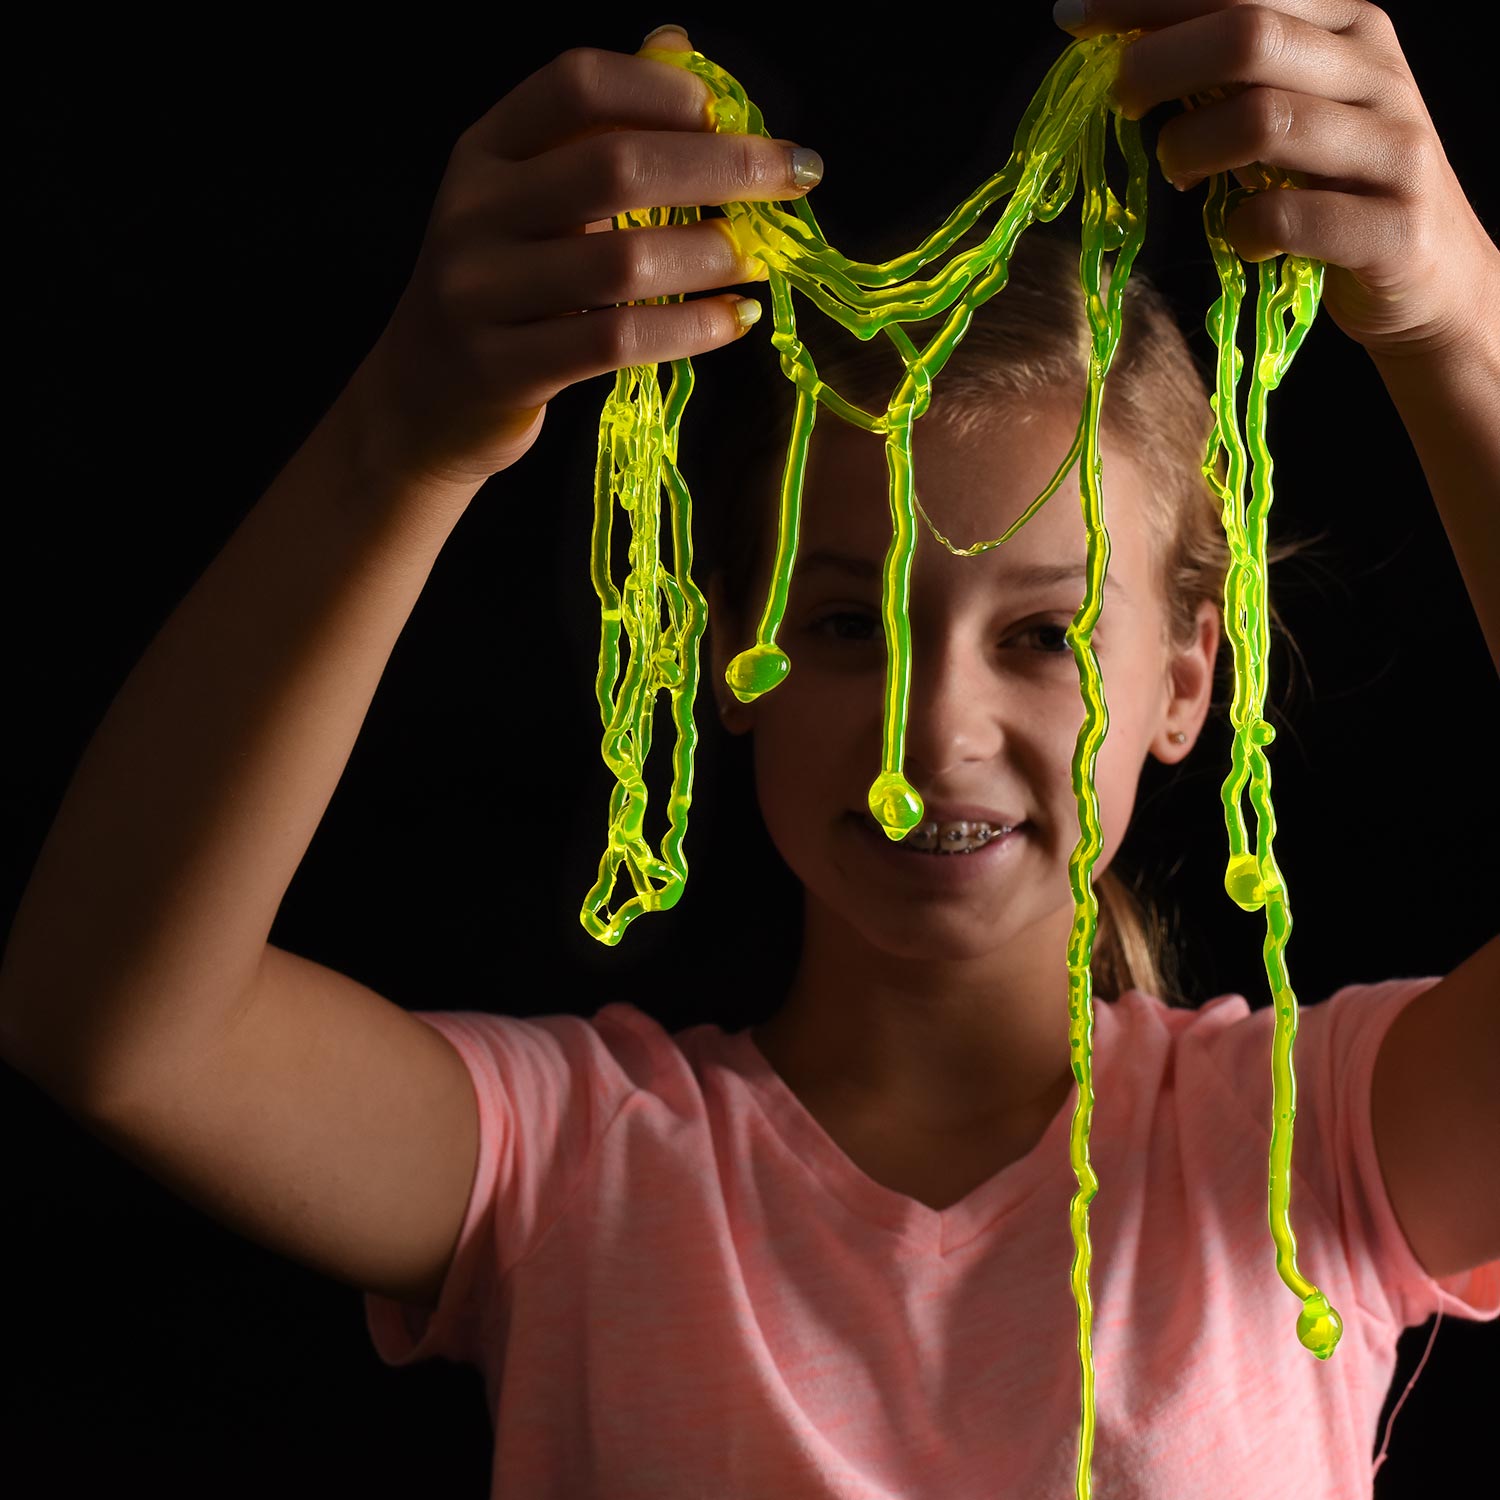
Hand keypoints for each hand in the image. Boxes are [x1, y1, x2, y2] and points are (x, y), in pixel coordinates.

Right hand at [349, 25, 810, 492]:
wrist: (423, 401)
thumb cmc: (504, 292)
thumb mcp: (533, 201)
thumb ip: (598, 132)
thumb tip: (677, 44)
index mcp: (485, 152)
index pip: (576, 84)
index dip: (662, 89)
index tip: (728, 112)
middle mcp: (474, 212)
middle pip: (614, 166)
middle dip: (721, 166)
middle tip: (795, 177)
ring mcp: (482, 294)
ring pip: (621, 263)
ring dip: (712, 256)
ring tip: (762, 258)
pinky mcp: (504, 369)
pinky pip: (616, 342)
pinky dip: (690, 329)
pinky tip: (735, 320)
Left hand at [1055, 0, 1499, 358]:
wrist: (1434, 277)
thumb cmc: (1339, 190)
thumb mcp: (1294, 112)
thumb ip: (1231, 79)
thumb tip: (1126, 54)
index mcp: (1349, 29)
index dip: (1147, 1)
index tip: (1073, 18)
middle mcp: (1377, 73)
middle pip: (1250, 37)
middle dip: (1159, 62)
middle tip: (1118, 101)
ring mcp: (1391, 147)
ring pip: (1265, 121)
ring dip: (1192, 148)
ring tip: (1174, 173)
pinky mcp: (1391, 227)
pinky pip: (1288, 216)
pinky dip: (1243, 228)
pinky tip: (1241, 237)